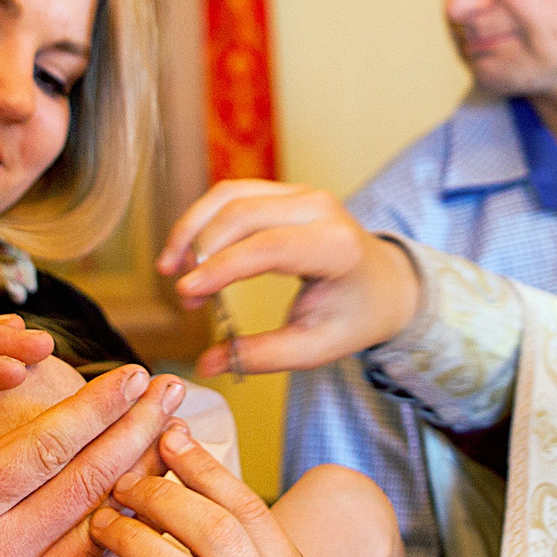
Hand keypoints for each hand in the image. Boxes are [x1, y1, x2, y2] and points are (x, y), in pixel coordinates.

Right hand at [0, 358, 189, 556]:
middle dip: (140, 431)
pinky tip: (153, 522)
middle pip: (90, 484)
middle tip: (174, 394)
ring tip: (179, 448)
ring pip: (106, 539)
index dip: (96, 406)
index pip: (45, 447)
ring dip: (148, 490)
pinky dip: (131, 552)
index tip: (131, 375)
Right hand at [156, 180, 420, 375]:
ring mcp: (301, 193)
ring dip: (192, 227)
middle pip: (242, 213)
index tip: (186, 293)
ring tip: (171, 267)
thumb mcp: (316, 347)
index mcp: (335, 246)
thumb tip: (207, 365)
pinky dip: (203, 218)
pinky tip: (187, 250)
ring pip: (230, 195)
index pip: (267, 247)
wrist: (385, 283)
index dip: (221, 269)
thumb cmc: (354, 315)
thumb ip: (262, 355)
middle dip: (200, 249)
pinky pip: (233, 194)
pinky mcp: (284, 191)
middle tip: (182, 294)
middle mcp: (319, 209)